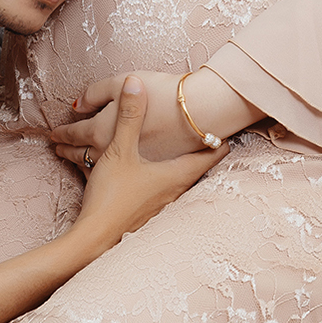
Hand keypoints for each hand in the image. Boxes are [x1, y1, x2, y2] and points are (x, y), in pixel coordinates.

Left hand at [52, 71, 200, 162]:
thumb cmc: (166, 98)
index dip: (64, 135)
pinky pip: (124, 175)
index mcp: (106, 133)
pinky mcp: (152, 176)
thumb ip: (102, 92)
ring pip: (100, 165)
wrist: (205, 113)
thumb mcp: (129, 85)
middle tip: (58, 145)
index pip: (76, 134)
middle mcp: (116, 155)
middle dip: (69, 149)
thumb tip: (79, 101)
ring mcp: (134, 170)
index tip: (54, 137)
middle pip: (83, 153)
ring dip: (83, 158)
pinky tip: (110, 170)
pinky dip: (109, 169)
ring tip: (74, 156)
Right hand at [72, 77, 226, 244]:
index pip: (211, 155)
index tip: (228, 126)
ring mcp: (162, 204)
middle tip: (207, 130)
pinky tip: (149, 171)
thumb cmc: (112, 196)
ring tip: (180, 146)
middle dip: (201, 149)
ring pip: (179, 178)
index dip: (219, 138)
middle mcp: (175, 191)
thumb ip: (128, 115)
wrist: (93, 240)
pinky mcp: (146, 211)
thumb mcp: (119, 150)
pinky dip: (161, 174)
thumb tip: (135, 81)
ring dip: (179, 161)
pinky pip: (161, 188)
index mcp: (176, 175)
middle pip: (197, 166)